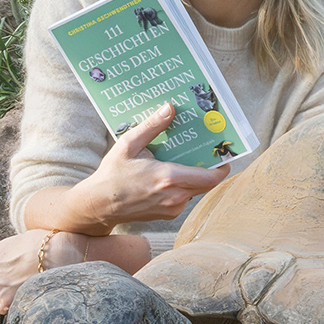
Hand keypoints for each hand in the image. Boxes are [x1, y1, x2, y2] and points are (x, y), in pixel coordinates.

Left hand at [0, 229, 84, 314]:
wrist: (56, 255)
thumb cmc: (42, 244)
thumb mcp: (19, 240)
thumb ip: (9, 252)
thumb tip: (14, 257)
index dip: (2, 267)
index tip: (14, 267)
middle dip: (4, 280)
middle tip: (22, 277)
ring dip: (6, 293)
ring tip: (24, 288)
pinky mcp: (6, 301)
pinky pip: (2, 308)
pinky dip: (10, 305)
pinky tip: (23, 297)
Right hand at [60, 103, 230, 231]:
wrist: (99, 206)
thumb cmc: (112, 175)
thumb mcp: (128, 145)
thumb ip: (151, 127)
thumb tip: (170, 108)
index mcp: (168, 178)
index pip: (210, 177)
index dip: (222, 166)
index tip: (224, 153)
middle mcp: (175, 196)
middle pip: (207, 183)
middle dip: (210, 167)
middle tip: (207, 151)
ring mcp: (173, 208)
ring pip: (196, 190)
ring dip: (195, 177)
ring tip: (186, 159)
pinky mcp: (169, 214)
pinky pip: (185, 197)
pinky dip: (184, 186)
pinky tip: (172, 174)